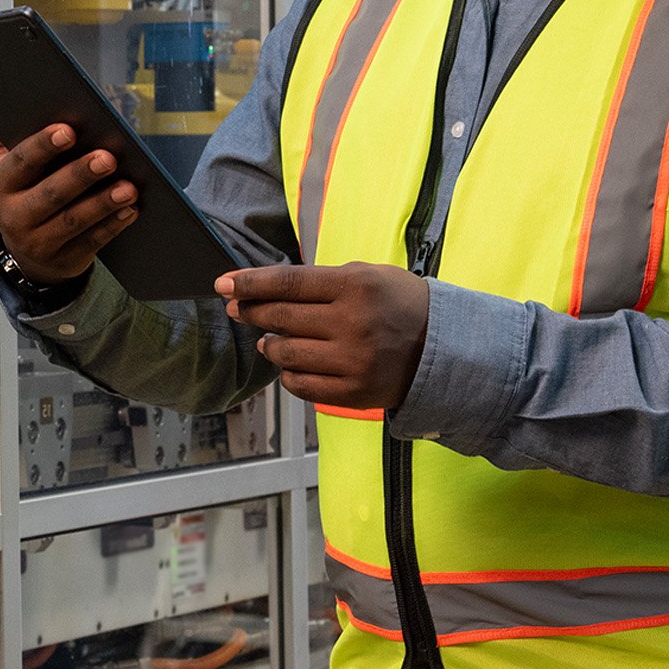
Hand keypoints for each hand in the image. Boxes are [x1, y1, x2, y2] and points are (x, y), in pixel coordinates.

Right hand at [0, 113, 138, 284]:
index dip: (43, 146)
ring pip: (73, 220)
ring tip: (128, 187)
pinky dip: (113, 225)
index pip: (20, 163)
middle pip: (50, 194)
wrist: (26, 252)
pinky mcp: (65, 259)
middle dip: (79, 175)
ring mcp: (39, 242)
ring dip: (103, 203)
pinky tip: (130, 209)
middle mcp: (14, 216)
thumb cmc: (18, 196)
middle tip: (107, 158)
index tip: (68, 130)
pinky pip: (92, 241)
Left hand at [217, 263, 430, 410]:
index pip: (288, 283)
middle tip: (237, 308)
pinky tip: (290, 364)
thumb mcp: (369, 275)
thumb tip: (269, 289)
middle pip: (281, 317)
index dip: (250, 283)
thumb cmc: (401, 304)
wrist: (446, 349)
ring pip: (286, 353)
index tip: (223, 284)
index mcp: (355, 287)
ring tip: (268, 339)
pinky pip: (301, 385)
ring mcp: (352, 362)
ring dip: (269, 344)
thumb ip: (322, 281)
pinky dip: (287, 373)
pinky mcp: (353, 393)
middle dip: (251, 311)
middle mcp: (351, 324)